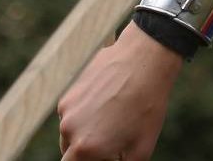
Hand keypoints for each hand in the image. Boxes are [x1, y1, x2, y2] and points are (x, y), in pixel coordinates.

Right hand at [57, 23, 184, 160]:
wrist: (143, 62)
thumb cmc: (146, 108)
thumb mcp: (140, 150)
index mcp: (85, 148)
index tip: (106, 154)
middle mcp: (69, 129)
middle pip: (69, 153)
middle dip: (86, 153)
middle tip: (111, 142)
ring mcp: (67, 108)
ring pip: (70, 132)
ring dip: (84, 133)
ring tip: (113, 121)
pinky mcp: (69, 91)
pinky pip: (73, 112)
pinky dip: (85, 114)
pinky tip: (108, 104)